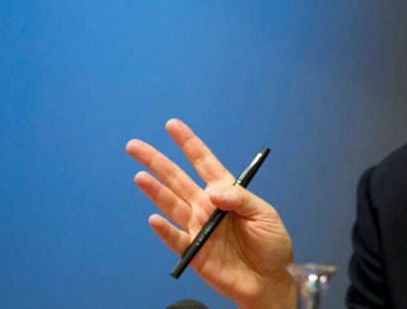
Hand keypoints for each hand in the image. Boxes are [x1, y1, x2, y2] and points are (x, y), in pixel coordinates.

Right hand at [126, 119, 295, 308]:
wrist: (269, 280)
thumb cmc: (271, 244)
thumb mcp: (264, 215)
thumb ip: (240, 199)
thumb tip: (213, 191)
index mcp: (226, 192)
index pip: (203, 162)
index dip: (188, 143)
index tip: (173, 125)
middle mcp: (207, 206)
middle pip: (177, 179)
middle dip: (157, 162)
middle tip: (135, 146)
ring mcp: (199, 228)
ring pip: (171, 204)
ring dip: (155, 191)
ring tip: (140, 176)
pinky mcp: (195, 252)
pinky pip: (176, 239)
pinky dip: (164, 230)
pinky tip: (154, 218)